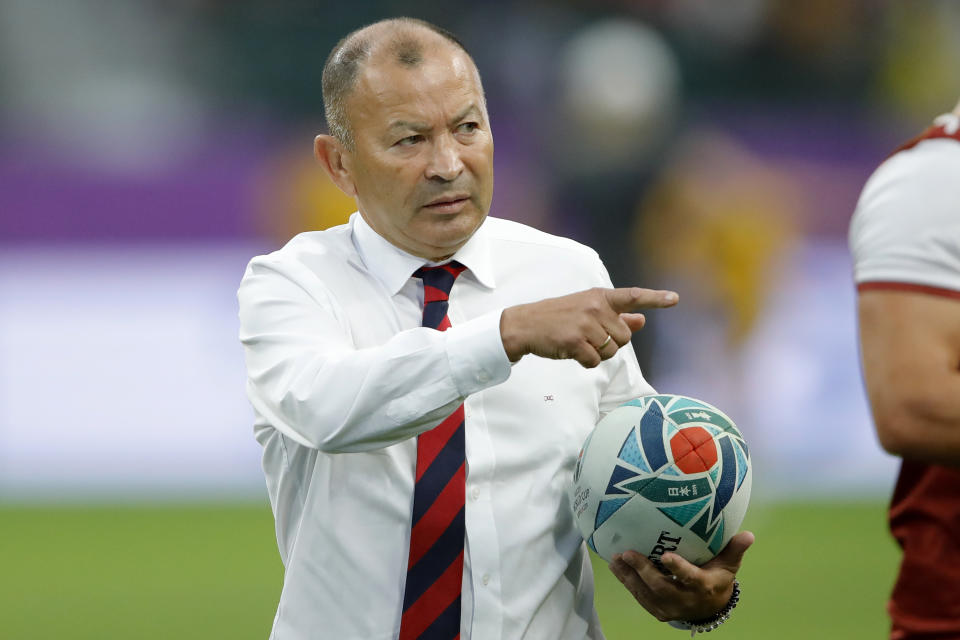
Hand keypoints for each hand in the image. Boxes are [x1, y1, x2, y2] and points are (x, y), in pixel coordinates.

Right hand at [499, 287, 677, 367]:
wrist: (524, 325)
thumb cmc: (558, 318)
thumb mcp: (587, 311)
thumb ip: (616, 316)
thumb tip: (642, 320)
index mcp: (600, 297)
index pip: (632, 297)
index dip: (655, 299)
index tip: (675, 299)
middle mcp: (595, 307)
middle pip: (624, 337)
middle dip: (611, 343)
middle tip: (589, 337)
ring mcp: (585, 323)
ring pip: (611, 351)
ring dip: (597, 354)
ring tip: (578, 343)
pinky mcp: (575, 340)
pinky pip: (595, 362)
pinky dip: (585, 362)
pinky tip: (572, 352)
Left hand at [608, 531, 754, 621]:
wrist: (709, 608)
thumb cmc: (717, 577)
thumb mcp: (728, 565)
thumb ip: (735, 549)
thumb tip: (748, 534)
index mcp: (702, 587)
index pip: (690, 579)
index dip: (678, 569)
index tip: (666, 555)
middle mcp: (685, 600)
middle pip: (661, 588)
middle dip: (643, 571)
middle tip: (628, 553)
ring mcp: (669, 608)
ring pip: (646, 594)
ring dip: (629, 577)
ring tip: (615, 559)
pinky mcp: (657, 611)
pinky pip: (640, 597)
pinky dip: (627, 582)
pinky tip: (616, 567)